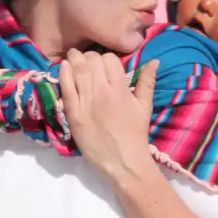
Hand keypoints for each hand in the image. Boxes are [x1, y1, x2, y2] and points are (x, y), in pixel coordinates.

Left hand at [59, 49, 159, 181]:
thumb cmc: (135, 133)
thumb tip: (154, 60)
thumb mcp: (144, 106)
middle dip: (90, 56)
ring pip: (77, 70)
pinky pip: (65, 87)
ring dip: (75, 59)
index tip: (105, 63)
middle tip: (88, 59)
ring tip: (73, 56)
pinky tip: (63, 67)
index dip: (107, 58)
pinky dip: (63, 73)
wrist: (123, 161)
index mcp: (120, 89)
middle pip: (91, 61)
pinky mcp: (73, 113)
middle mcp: (101, 91)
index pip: (109, 59)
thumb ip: (147, 81)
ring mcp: (85, 102)